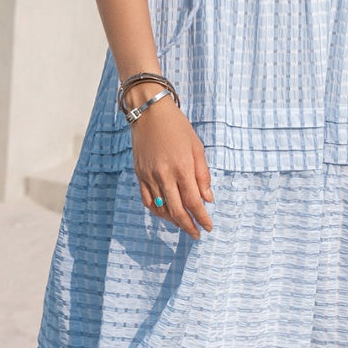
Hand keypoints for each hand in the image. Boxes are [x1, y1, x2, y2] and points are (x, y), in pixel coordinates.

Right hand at [130, 99, 214, 235]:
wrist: (150, 113)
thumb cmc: (177, 128)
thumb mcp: (197, 148)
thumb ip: (203, 175)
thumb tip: (208, 199)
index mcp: (182, 168)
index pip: (194, 202)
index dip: (202, 218)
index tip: (208, 227)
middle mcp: (165, 175)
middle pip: (177, 210)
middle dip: (189, 226)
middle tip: (196, 234)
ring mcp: (150, 176)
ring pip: (161, 209)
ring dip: (174, 221)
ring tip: (184, 225)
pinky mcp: (139, 175)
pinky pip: (147, 200)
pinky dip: (157, 211)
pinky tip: (166, 215)